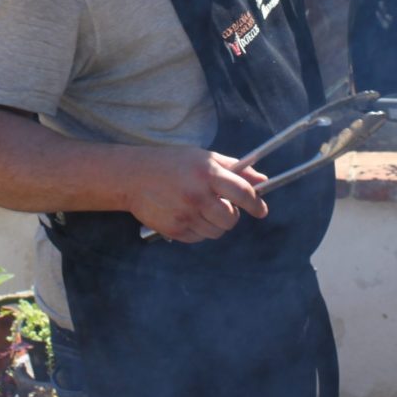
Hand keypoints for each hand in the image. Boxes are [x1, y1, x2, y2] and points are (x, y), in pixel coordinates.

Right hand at [128, 145, 268, 243]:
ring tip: (200, 208)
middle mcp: (197, 194)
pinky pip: (199, 238)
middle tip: (222, 206)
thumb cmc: (172, 164)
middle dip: (232, 215)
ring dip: (215, 223)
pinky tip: (187, 215)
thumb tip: (263, 179)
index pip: (243, 193)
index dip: (256, 204)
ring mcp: (185, 214)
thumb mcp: (204, 158)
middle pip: (231, 219)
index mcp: (207, 172)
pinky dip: (199, 230)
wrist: (133, 176)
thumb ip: (236, 168)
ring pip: (216, 231)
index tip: (261, 210)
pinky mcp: (174, 229)